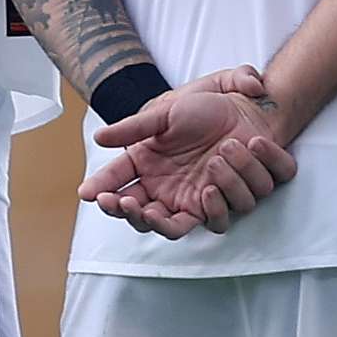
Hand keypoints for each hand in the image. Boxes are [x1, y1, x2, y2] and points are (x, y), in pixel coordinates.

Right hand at [78, 66, 297, 239]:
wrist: (245, 108)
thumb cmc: (205, 110)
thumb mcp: (166, 114)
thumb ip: (134, 127)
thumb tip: (98, 138)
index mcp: (147, 171)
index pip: (117, 192)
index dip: (104, 196)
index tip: (91, 194)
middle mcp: (167, 192)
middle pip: (142, 220)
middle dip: (131, 215)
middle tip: (126, 202)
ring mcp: (194, 201)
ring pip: (176, 228)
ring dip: (173, 211)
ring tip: (195, 173)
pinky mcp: (223, 203)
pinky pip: (217, 220)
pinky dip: (216, 207)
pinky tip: (210, 185)